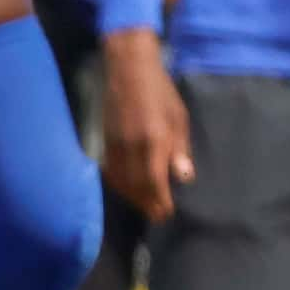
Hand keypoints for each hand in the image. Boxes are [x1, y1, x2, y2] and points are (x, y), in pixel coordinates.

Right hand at [101, 30, 191, 222]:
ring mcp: (116, 146)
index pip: (155, 181)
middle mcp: (132, 148)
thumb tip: (183, 177)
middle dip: (147, 204)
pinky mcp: (106, 143)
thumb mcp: (178, 118)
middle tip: (157, 217)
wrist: (129, 72)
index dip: (160, 200)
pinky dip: (120, 184)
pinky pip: (112, 171)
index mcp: (154, 141)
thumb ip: (179, 149)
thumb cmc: (161, 92)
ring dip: (133, 197)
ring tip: (144, 207)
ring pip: (122, 181)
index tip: (167, 213)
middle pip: (137, 186)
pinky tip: (128, 189)